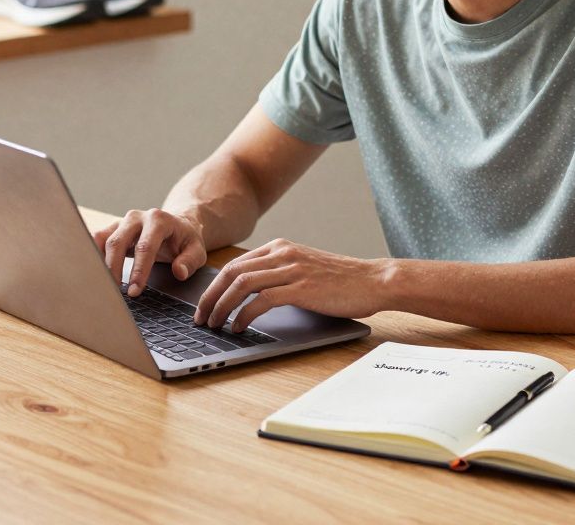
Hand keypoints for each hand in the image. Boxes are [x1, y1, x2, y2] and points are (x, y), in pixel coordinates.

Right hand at [92, 209, 207, 296]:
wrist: (177, 224)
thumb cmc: (185, 240)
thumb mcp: (197, 250)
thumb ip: (190, 261)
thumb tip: (179, 272)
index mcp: (159, 220)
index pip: (145, 247)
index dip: (139, 270)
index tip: (135, 291)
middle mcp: (137, 217)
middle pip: (118, 242)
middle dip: (114, 269)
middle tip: (114, 293)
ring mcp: (122, 222)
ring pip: (103, 240)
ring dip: (100, 263)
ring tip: (101, 285)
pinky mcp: (113, 228)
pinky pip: (97, 240)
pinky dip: (93, 256)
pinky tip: (95, 274)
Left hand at [194, 238, 389, 331]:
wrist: (374, 280)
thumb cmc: (342, 281)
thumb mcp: (305, 268)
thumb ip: (280, 273)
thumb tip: (249, 295)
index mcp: (280, 247)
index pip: (236, 264)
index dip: (214, 285)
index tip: (204, 304)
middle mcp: (282, 253)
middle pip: (232, 272)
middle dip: (210, 297)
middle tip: (200, 318)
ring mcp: (292, 269)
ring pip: (242, 285)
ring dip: (222, 306)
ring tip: (214, 324)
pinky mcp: (301, 288)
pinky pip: (261, 300)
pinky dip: (244, 315)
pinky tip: (238, 327)